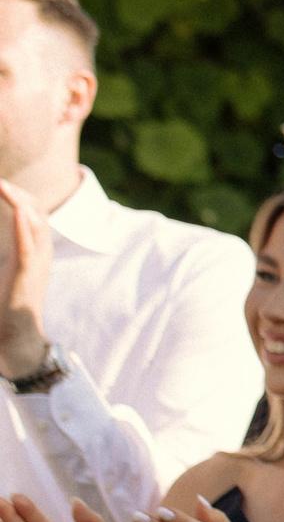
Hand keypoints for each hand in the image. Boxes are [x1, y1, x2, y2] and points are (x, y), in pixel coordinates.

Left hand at [0, 179, 55, 380]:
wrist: (15, 338)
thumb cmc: (4, 307)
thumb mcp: (6, 271)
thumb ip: (6, 253)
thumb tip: (4, 240)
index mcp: (34, 251)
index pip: (33, 213)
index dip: (18, 194)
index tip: (0, 183)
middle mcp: (40, 253)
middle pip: (37, 212)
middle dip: (18, 192)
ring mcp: (36, 264)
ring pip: (35, 225)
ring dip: (20, 202)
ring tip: (4, 187)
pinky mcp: (25, 276)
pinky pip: (28, 248)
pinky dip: (24, 228)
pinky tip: (18, 211)